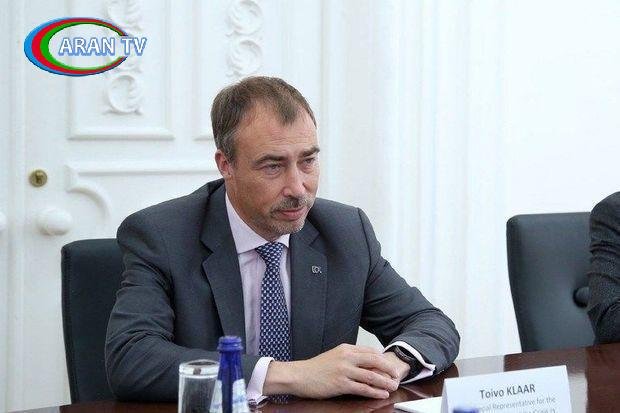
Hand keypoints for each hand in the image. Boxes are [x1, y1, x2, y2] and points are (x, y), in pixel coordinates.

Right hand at [263, 344, 400, 398]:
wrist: (299, 375)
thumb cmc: (316, 368)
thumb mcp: (334, 356)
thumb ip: (349, 357)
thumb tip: (366, 362)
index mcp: (345, 349)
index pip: (370, 352)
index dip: (383, 359)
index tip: (390, 366)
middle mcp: (346, 357)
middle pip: (374, 361)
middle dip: (388, 369)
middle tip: (397, 375)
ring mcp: (344, 370)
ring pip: (371, 375)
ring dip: (384, 381)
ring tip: (393, 386)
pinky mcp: (341, 384)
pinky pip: (362, 388)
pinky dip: (374, 391)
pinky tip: (381, 393)